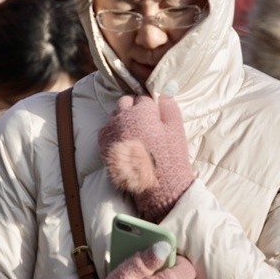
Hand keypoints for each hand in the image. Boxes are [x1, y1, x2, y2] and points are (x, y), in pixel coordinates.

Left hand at [98, 95, 193, 221]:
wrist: (158, 187)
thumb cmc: (170, 157)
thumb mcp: (176, 129)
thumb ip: (169, 106)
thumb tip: (164, 91)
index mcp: (141, 111)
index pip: (143, 97)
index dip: (151, 106)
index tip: (155, 116)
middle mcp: (122, 117)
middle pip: (126, 102)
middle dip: (135, 108)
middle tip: (146, 123)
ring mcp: (110, 131)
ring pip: (114, 115)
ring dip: (123, 118)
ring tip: (136, 134)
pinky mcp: (104, 145)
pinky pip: (106, 129)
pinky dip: (114, 131)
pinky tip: (126, 142)